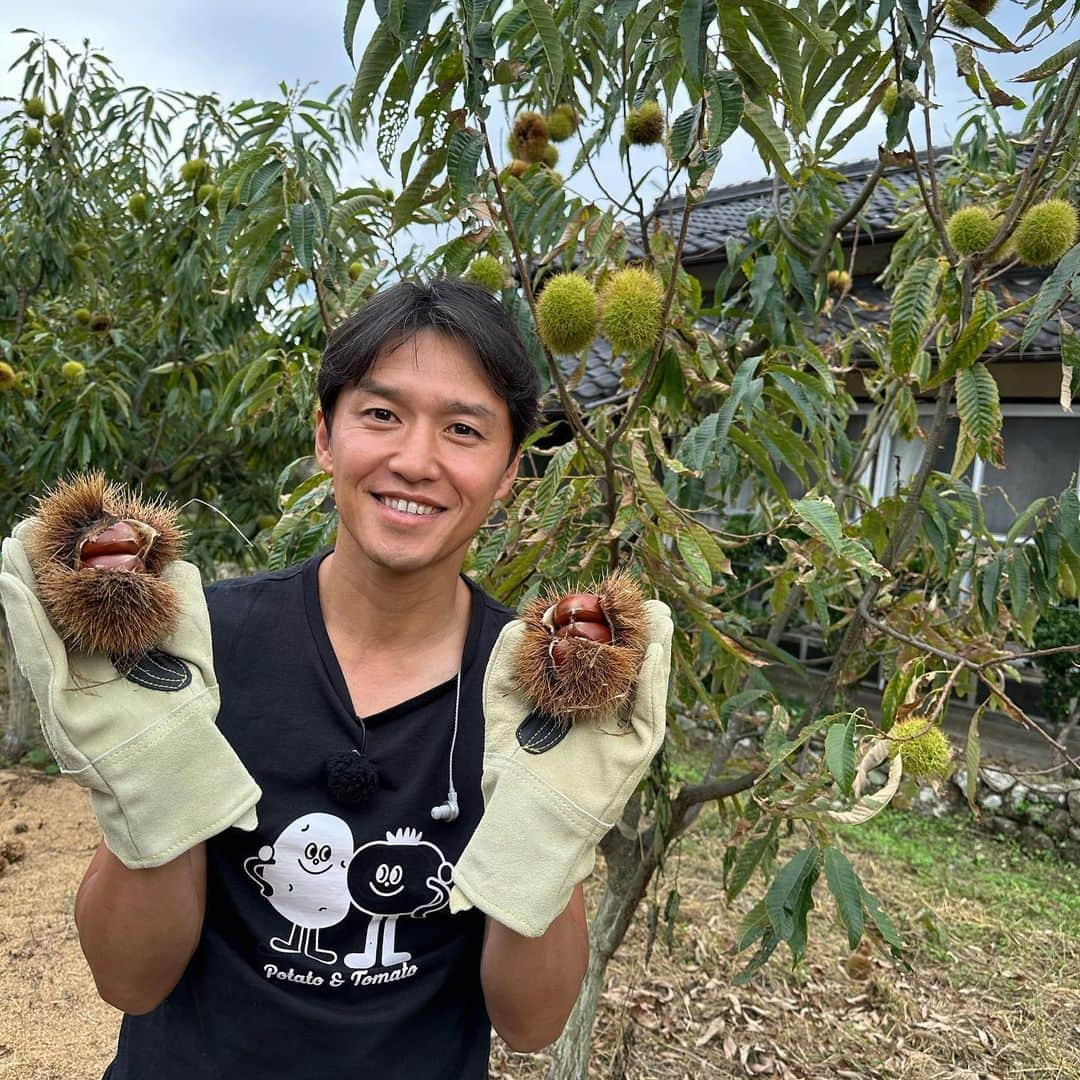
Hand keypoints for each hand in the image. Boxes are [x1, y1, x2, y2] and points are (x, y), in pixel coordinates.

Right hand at [0, 518, 260, 868]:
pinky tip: (11, 581)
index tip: (75, 530)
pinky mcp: (56, 702)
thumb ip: (188, 609)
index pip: (88, 602)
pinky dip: (22, 615)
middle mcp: (84, 666)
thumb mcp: (195, 652)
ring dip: (21, 582)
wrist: (180, 774)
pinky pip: (36, 650)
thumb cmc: (187, 719)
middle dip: (45, 567)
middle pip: (58, 608)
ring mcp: (66, 684)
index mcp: (112, 653)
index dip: (78, 567)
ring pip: (38, 624)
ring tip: (14, 542)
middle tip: (34, 524)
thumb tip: (183, 564)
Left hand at [450, 599, 672, 936]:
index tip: (598, 596)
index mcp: (576, 701)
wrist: (522, 823)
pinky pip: (650, 712)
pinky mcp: (635, 753)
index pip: (596, 654)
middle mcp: (605, 714)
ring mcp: (623, 733)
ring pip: (645, 683)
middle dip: (633, 630)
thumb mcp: (501, 708)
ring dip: (655, 647)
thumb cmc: (511, 771)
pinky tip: (653, 651)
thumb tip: (521, 623)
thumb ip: (505, 665)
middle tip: (636, 598)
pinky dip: (656, 681)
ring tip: (656, 614)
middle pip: (627, 663)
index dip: (600, 625)